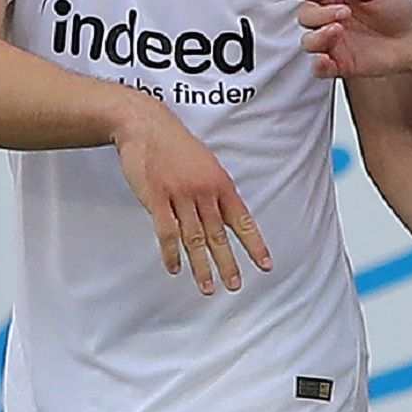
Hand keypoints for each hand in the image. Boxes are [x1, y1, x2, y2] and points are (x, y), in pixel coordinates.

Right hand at [114, 103, 272, 294]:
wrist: (146, 125)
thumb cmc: (175, 144)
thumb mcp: (205, 163)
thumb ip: (215, 190)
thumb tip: (226, 216)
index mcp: (220, 183)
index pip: (242, 219)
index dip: (254, 244)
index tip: (265, 265)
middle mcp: (204, 191)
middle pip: (219, 235)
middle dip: (228, 263)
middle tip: (234, 285)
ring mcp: (180, 195)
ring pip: (194, 238)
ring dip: (201, 266)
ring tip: (208, 286)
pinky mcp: (156, 198)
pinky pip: (166, 232)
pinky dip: (171, 253)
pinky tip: (175, 267)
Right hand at [295, 0, 411, 78]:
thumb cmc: (398, 12)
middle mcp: (331, 20)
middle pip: (306, 16)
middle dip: (319, 13)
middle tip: (343, 12)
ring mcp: (334, 43)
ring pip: (308, 41)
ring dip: (318, 36)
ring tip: (338, 30)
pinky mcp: (340, 64)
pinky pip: (319, 68)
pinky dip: (318, 64)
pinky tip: (326, 58)